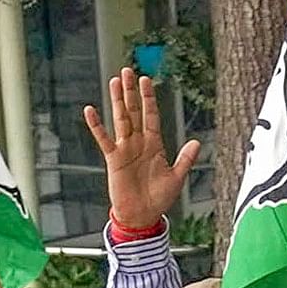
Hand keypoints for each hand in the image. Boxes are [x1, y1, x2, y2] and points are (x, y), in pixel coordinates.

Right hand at [82, 69, 201, 235]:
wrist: (142, 216)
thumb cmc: (159, 199)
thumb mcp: (176, 178)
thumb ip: (185, 159)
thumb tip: (196, 142)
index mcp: (154, 144)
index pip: (151, 115)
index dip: (149, 98)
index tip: (146, 80)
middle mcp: (138, 142)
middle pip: (134, 111)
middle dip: (131, 92)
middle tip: (127, 71)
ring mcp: (125, 149)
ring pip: (121, 119)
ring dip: (117, 100)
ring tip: (114, 81)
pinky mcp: (113, 159)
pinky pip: (104, 139)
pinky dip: (96, 126)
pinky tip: (90, 111)